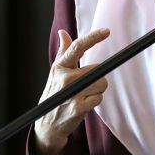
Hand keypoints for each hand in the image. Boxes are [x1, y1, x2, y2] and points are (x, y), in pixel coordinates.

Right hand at [33, 28, 110, 154]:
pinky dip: (95, 101)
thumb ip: (62, 51)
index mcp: (60, 66)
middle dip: (97, 78)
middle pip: (98, 70)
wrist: (47, 124)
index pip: (77, 47)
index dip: (93, 37)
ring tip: (83, 96)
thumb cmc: (55, 94)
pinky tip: (83, 105)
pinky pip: (99, 98)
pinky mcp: (78, 107)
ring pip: (102, 84)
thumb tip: (63, 32)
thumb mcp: (56, 72)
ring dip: (97, 91)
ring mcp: (71, 93)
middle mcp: (65, 78)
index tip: (106, 31)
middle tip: (86, 86)